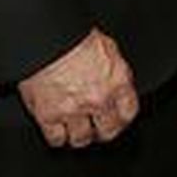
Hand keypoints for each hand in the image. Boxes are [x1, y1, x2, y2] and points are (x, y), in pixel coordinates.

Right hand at [17, 28, 137, 147]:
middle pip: (108, 131)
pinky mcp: (49, 115)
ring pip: (81, 138)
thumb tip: (117, 83)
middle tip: (98, 127)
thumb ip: (115, 70)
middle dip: (104, 131)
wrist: (47, 38)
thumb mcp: (107, 48)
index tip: (117, 119)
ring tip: (76, 129)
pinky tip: (58, 129)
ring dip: (80, 135)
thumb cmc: (74, 37)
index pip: (128, 112)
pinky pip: (56, 139)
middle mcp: (98, 99)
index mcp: (116, 80)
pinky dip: (57, 136)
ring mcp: (73, 110)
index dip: (122, 118)